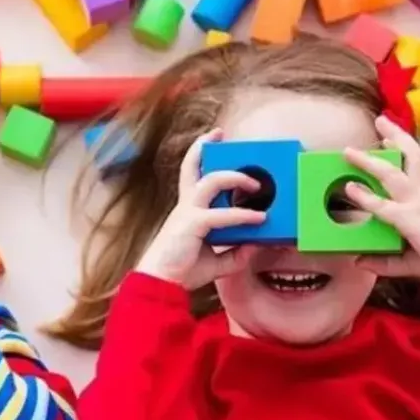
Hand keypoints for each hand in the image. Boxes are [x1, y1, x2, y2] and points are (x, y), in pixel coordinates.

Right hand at [134, 129, 266, 290]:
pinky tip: (259, 219)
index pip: (193, 176)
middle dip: (205, 146)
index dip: (200, 156)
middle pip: (192, 166)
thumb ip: (236, 253)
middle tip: (221, 135)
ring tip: (255, 185)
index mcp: (188, 210)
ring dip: (236, 177)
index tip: (214, 142)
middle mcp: (186, 205)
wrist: (160, 284)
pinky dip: (242, 215)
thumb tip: (257, 245)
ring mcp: (188, 212)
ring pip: (211, 180)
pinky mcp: (193, 224)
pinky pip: (222, 214)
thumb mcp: (217, 262)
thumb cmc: (182, 271)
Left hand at [343, 116, 419, 306]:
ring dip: (370, 161)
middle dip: (395, 136)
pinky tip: (351, 188)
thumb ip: (385, 261)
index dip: (403, 148)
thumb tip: (360, 262)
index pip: (415, 165)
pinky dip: (366, 197)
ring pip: (392, 174)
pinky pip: (384, 206)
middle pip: (410, 157)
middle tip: (380, 120)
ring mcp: (418, 205)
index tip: (389, 137)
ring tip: (349, 152)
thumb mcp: (409, 261)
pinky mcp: (412, 219)